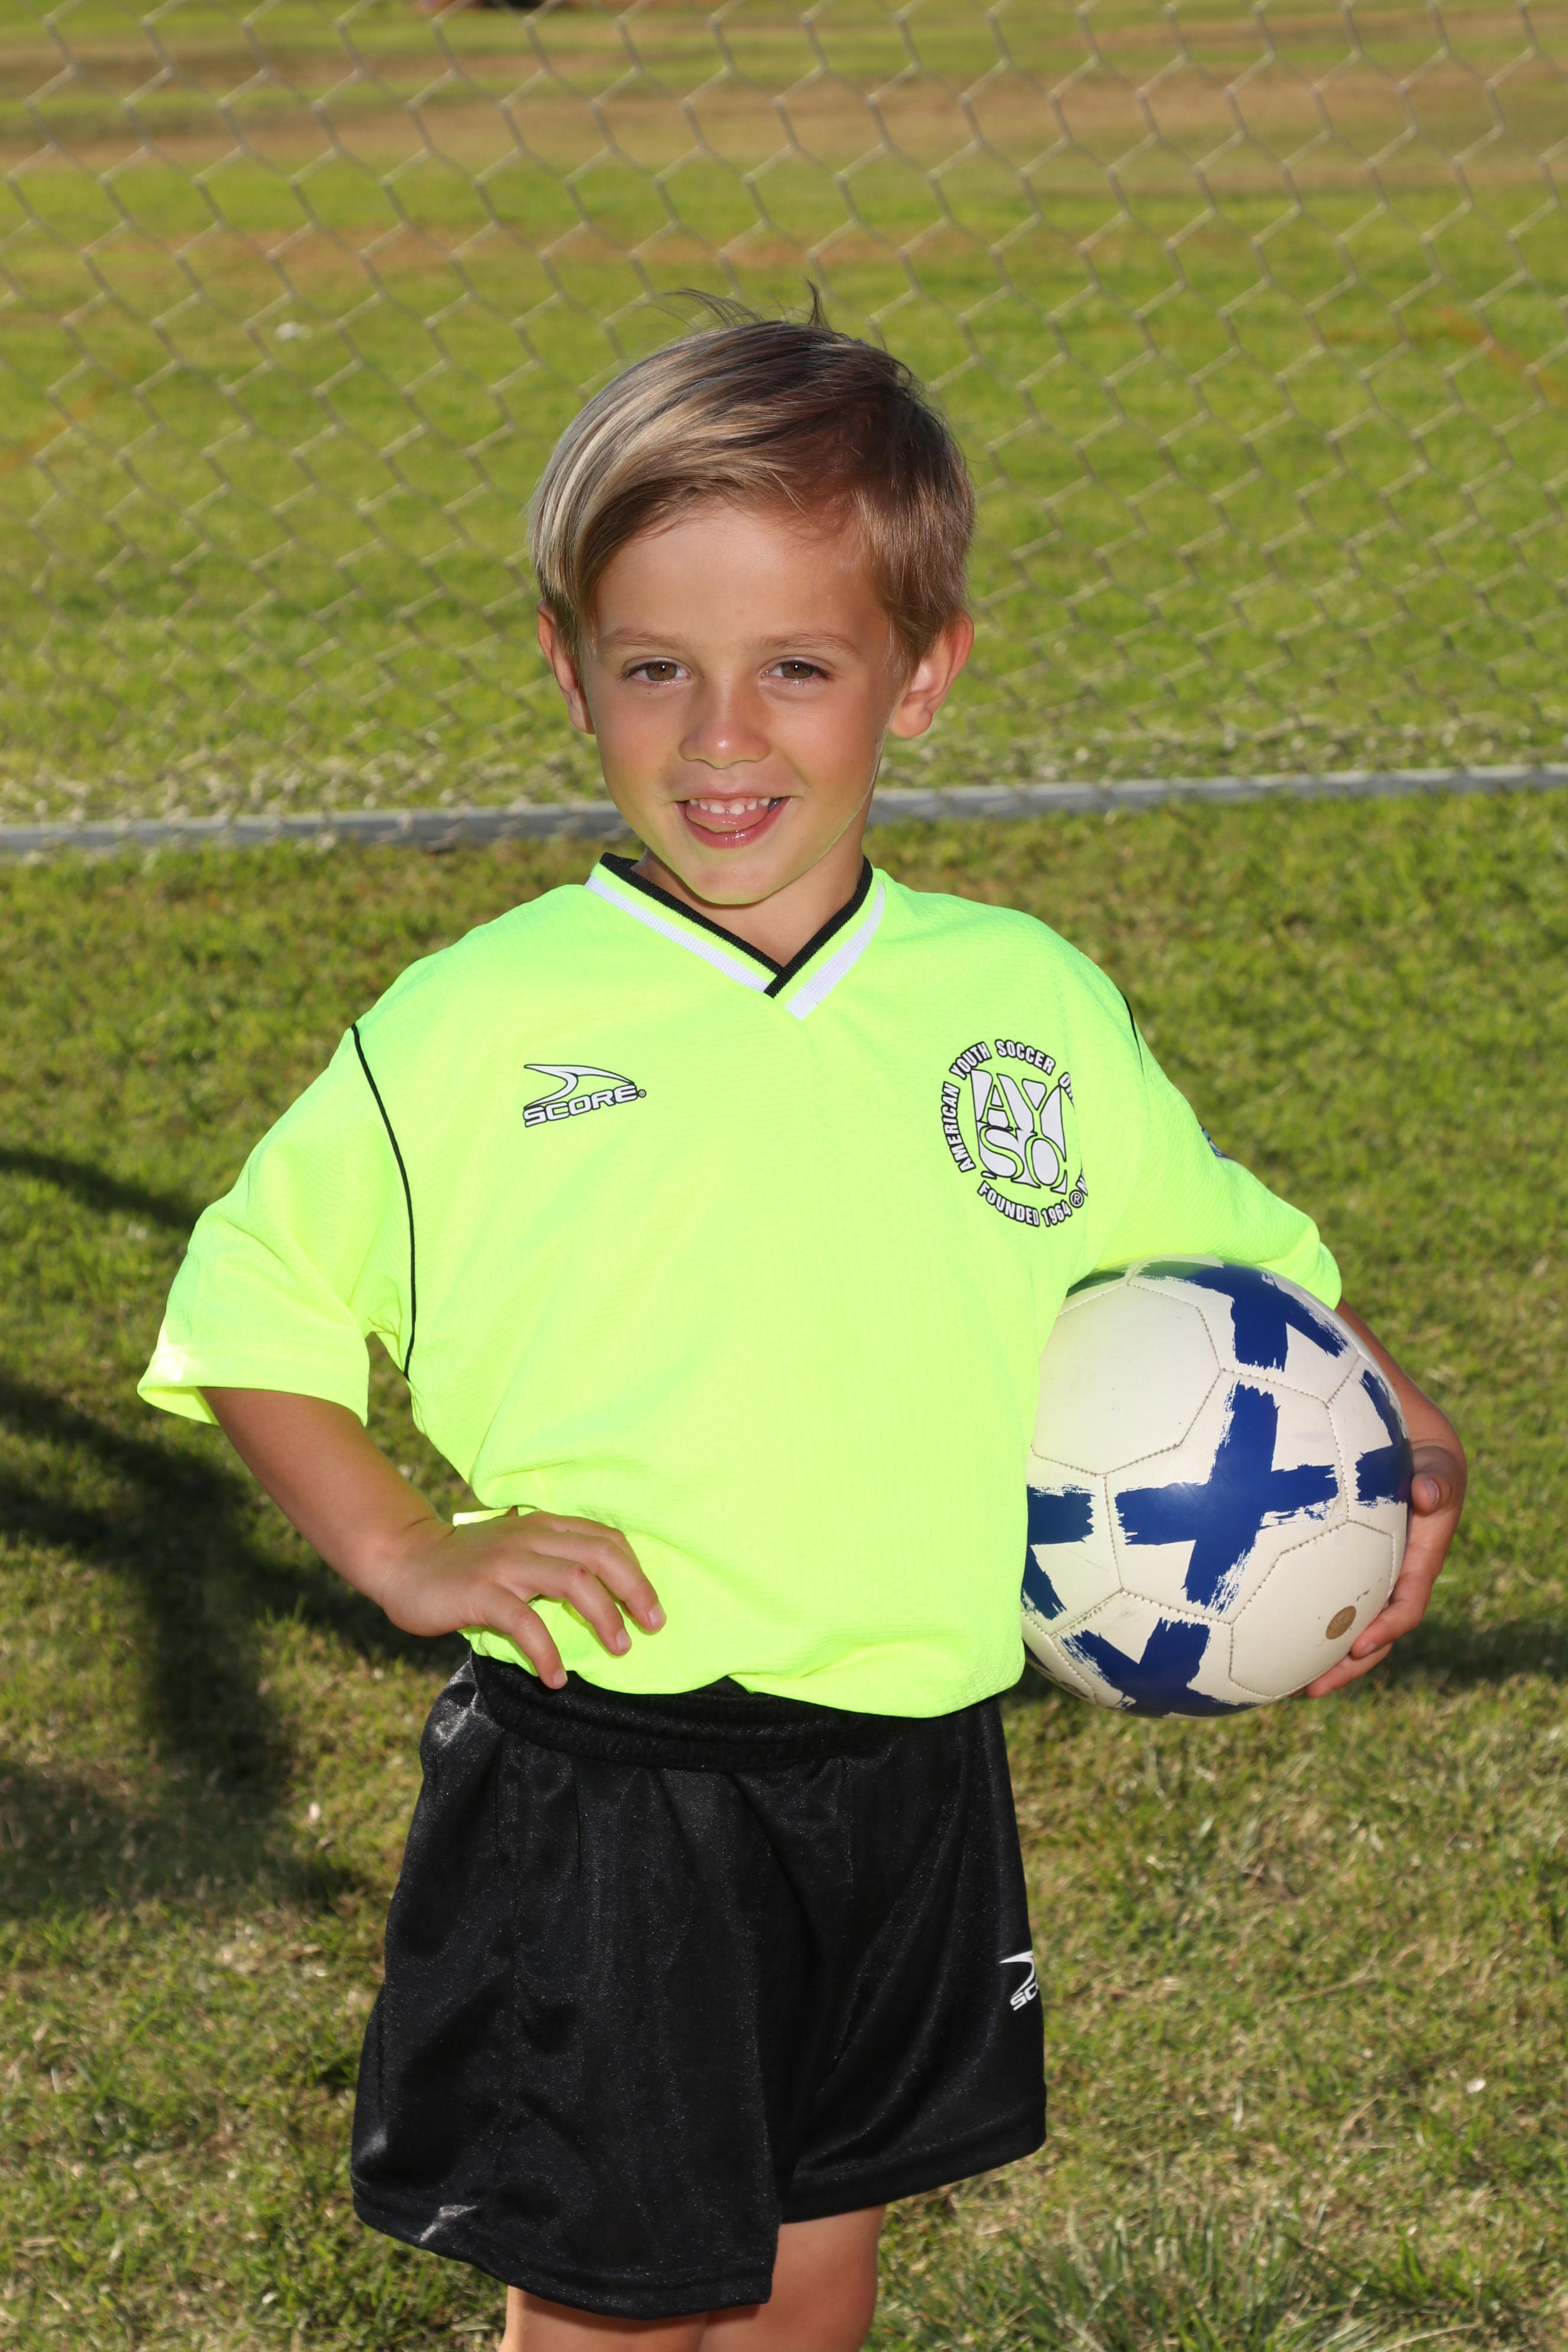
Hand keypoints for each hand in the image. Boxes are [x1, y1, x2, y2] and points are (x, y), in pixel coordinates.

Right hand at [374, 1510, 664, 1688]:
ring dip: (603, 1617)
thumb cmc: (468, 1565)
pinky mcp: (481, 1592)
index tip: (652, 1608)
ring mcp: (505, 1563)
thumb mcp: (517, 1549)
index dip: (636, 1571)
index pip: (605, 1539)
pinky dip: (547, 1651)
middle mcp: (530, 1538)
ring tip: (618, 1648)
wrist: (405, 1561)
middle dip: (634, 1590)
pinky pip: (524, 1622)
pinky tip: (556, 1677)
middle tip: (652, 1626)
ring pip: (572, 1580)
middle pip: (599, 1555)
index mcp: (543, 1526)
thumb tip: (603, 1596)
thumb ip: (552, 1560)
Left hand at [1303, 1306, 1466, 1697]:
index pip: (1405, 1601)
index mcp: (1421, 1543)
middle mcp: (1389, 1555)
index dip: (1383, 1631)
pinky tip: (1236, 1620)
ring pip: (1334, 1609)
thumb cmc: (1390, 1408)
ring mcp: (1354, 1551)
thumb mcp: (1426, 1434)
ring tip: (1267, 1677)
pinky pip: (1304, 1579)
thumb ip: (1434, 1465)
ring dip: (1310, 1644)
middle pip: (1370, 1624)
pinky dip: (1283, 1604)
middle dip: (1344, 1662)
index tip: (1354, 1648)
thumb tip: (1427, 1495)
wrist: (1352, 1384)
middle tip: (1305, 1691)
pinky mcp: (1319, 1542)